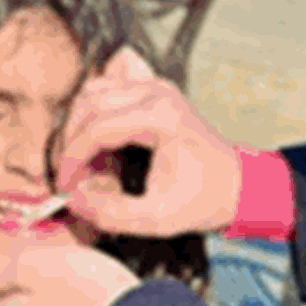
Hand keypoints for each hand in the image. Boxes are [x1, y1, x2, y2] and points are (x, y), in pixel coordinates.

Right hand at [55, 47, 242, 236]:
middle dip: (73, 142)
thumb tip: (73, 200)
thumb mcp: (158, 218)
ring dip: (81, 125)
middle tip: (75, 176)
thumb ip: (111, 214)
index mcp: (160, 116)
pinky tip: (102, 142)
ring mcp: (156, 86)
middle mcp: (156, 92)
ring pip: (94, 92)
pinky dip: (95, 112)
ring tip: (89, 162)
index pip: (96, 128)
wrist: (239, 186)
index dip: (73, 159)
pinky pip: (109, 89)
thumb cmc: (205, 199)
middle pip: (89, 104)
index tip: (66, 186)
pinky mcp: (154, 90)